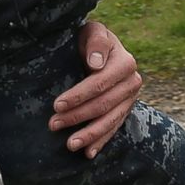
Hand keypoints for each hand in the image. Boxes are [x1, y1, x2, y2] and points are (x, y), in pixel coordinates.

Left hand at [49, 21, 141, 157]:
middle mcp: (132, 82)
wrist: (100, 48)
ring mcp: (130, 99)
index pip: (100, 83)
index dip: (78, 96)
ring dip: (89, 135)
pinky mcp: (125, 110)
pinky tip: (88, 153)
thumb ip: (95, 42)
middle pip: (103, 105)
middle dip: (77, 117)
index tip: (57, 105)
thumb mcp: (92, 31)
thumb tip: (95, 63)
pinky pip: (114, 128)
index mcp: (124, 62)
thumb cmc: (91, 39)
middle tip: (53, 124)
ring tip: (69, 145)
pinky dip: (101, 142)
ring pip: (110, 121)